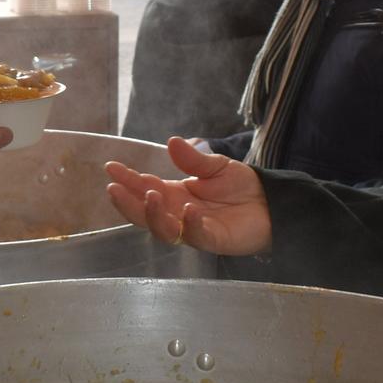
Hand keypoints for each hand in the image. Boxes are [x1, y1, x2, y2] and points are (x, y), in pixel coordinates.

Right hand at [103, 136, 271, 255]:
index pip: (145, 188)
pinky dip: (190, 224)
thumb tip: (172, 142)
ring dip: (152, 215)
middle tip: (114, 189)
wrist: (271, 203)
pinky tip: (188, 210)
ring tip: (150, 195)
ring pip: (163, 230)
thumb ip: (193, 159)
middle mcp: (178, 214)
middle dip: (128, 202)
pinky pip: (196, 236)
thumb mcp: (216, 166)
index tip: (111, 167)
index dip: (127, 179)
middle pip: (145, 214)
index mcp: (175, 195)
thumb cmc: (242, 187)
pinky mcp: (213, 240)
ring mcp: (193, 229)